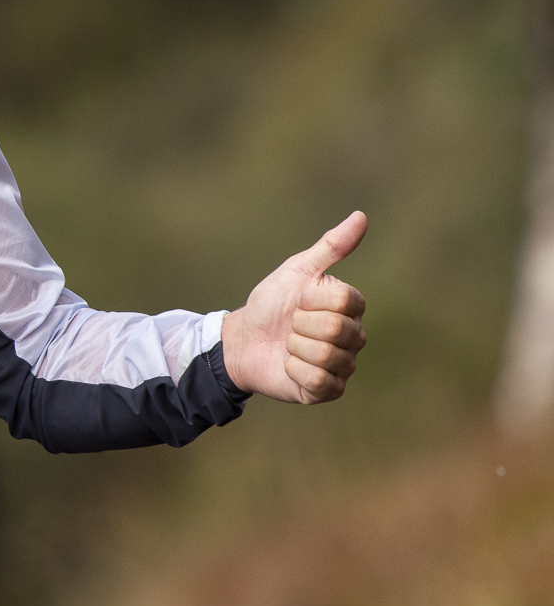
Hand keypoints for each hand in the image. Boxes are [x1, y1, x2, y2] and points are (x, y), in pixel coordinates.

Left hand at [220, 211, 368, 402]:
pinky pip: (317, 381)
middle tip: (290, 325)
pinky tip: (288, 365)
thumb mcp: (297, 270)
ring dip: (295, 348)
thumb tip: (361, 215)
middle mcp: (354, 337)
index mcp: (350, 308)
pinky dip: (294, 370)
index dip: (312, 299)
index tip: (298, 300)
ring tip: (289, 345)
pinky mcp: (328, 390)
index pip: (345, 301)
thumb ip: (331, 246)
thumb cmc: (271, 302)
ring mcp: (343, 365)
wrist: (243, 338)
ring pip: (327, 356)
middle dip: (300, 324)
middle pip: (336, 329)